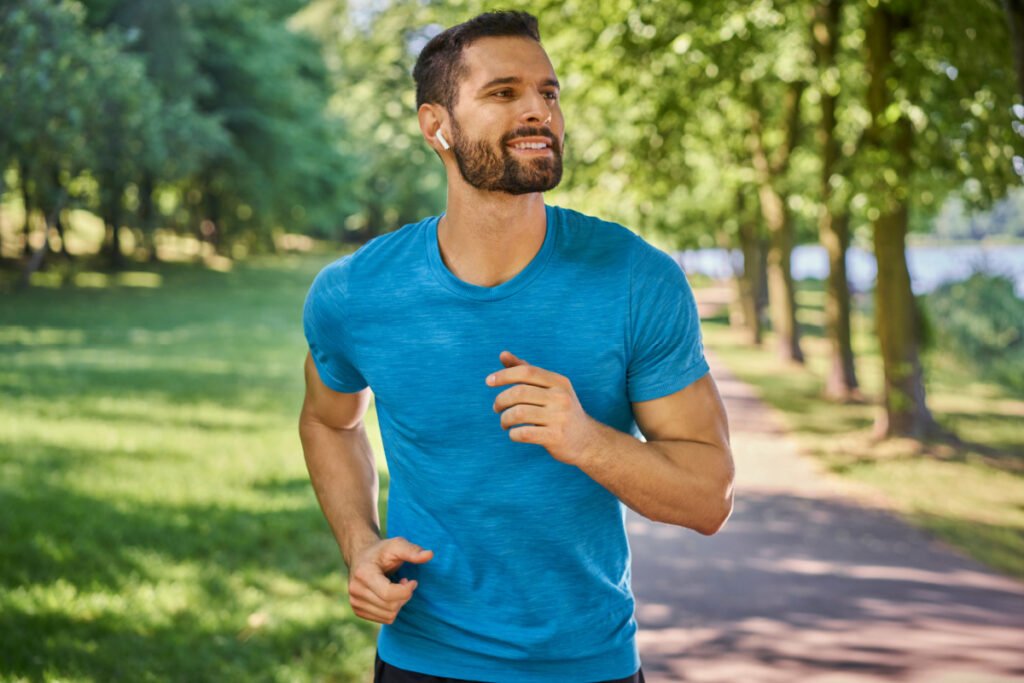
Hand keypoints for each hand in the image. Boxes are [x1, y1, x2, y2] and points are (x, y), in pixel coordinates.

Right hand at [347, 537, 432, 623]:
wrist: (361, 556)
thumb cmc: (382, 551)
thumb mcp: (397, 545)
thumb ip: (412, 551)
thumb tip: (430, 554)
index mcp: (363, 574)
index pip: (388, 594)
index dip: (406, 590)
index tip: (413, 581)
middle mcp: (355, 590)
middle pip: (390, 607)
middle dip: (404, 596)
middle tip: (405, 582)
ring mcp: (355, 602)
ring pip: (388, 616)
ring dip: (399, 603)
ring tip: (396, 588)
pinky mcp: (358, 610)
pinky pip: (384, 619)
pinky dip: (392, 609)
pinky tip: (390, 595)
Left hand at [488, 350, 598, 465]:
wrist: (587, 441)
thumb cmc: (561, 411)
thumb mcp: (550, 388)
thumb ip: (526, 371)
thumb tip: (503, 354)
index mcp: (559, 382)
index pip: (527, 372)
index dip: (504, 374)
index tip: (488, 381)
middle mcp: (561, 397)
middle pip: (519, 393)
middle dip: (500, 400)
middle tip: (496, 408)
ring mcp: (560, 418)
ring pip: (518, 413)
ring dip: (505, 419)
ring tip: (504, 422)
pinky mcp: (556, 437)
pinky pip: (524, 433)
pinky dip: (513, 434)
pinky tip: (514, 433)